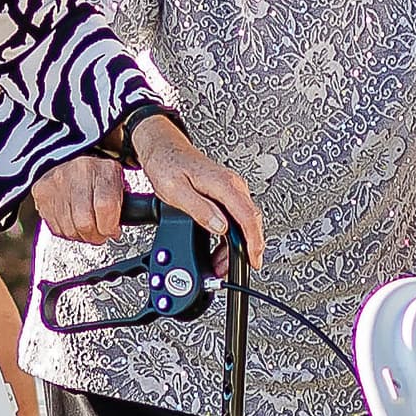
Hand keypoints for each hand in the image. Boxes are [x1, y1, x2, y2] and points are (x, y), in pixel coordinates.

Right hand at [34, 155, 128, 244]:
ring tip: (89, 227)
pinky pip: (55, 227)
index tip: (114, 230)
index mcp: (103, 168)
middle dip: (97, 235)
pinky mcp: (41, 193)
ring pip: (69, 229)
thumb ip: (127, 199)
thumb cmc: (98, 172)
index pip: (106, 207)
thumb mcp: (118, 178)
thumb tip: (134, 220)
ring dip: (82, 236)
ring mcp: (55, 183)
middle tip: (102, 233)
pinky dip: (67, 231)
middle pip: (85, 222)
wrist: (68, 154)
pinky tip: (73, 221)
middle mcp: (77, 172)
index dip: (111, 226)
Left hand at [129, 122, 264, 264]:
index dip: (253, 242)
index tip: (253, 260)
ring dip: (238, 243)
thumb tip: (220, 227)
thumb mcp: (175, 190)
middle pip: (251, 221)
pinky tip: (222, 246)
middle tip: (228, 268)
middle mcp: (233, 184)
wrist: (162, 147)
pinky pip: (238, 215)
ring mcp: (231, 187)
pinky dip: (233, 234)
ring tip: (221, 261)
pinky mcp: (226, 191)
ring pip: (245, 220)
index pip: (248, 217)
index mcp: (223, 184)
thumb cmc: (166, 164)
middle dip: (245, 248)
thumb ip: (199, 209)